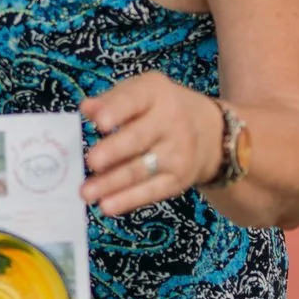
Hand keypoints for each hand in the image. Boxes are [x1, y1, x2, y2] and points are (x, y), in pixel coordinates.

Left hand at [79, 74, 222, 217]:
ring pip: (140, 169)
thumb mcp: (140, 92)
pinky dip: (128, 200)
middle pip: (138, 139)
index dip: (116, 111)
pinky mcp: (178, 180)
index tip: (99, 123)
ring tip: (87, 192)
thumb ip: (111, 100)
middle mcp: (169, 122)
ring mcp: (176, 153)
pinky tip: (107, 205)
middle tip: (90, 161)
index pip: (133, 100)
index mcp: (154, 93)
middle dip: (113, 151)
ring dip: (112, 183)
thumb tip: (86, 109)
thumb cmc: (160, 108)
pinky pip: (151, 191)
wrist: (211, 132)